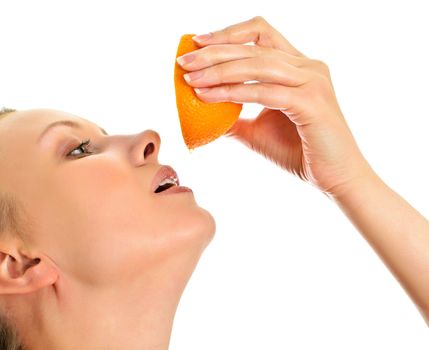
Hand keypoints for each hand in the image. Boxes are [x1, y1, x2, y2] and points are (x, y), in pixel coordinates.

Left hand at [177, 16, 372, 196]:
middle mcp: (307, 66)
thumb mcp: (258, 130)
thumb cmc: (299, 152)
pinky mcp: (311, 101)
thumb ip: (234, 117)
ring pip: (258, 64)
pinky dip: (233, 92)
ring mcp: (312, 81)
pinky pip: (264, 92)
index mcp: (298, 67)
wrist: (334, 179)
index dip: (227, 34)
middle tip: (184, 60)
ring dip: (219, 69)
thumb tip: (204, 113)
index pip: (260, 35)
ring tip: (190, 79)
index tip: (197, 42)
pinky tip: (208, 96)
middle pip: (254, 45)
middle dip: (214, 50)